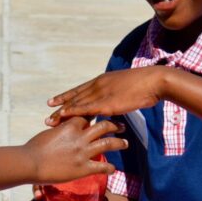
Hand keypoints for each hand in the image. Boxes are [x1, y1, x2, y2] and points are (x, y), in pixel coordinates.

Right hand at [22, 117, 125, 184]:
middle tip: (122, 127)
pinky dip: (110, 168)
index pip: (88, 115)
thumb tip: (60, 130)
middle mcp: (80, 137)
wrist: (30, 162)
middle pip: (103, 126)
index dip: (97, 113)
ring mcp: (83, 152)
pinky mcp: (83, 168)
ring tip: (126, 143)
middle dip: (115, 125)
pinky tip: (113, 169)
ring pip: (108, 143)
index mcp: (70, 126)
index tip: (105, 112)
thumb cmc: (34, 148)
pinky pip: (102, 166)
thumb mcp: (48, 134)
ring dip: (119, 143)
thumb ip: (59, 131)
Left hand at [46, 67, 165, 126]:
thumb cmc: (144, 85)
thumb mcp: (125, 88)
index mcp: (102, 81)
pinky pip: (87, 108)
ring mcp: (102, 93)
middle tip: (47, 113)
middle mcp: (98, 85)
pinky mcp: (107, 102)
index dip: (66, 97)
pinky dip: (74, 111)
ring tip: (50, 120)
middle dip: (60, 106)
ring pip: (77, 103)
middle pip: (75, 97)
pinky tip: (64, 115)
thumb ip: (115, 94)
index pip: (79, 90)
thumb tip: (112, 102)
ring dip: (62, 112)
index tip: (53, 102)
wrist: (154, 81)